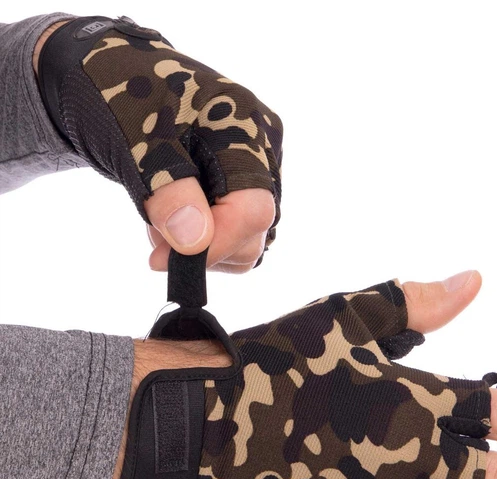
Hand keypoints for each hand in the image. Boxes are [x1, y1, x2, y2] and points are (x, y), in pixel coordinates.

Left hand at [35, 16, 282, 271]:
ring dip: (202, 244)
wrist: (114, 77)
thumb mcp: (134, 139)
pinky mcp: (241, 184)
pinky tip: (173, 217)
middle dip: (204, 245)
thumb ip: (168, 189)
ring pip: (248, 238)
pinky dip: (204, 237)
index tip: (163, 261)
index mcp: (245, 123)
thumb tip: (195, 243)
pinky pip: (235, 231)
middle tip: (153, 236)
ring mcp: (255, 168)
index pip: (254, 206)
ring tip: (158, 220)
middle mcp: (262, 148)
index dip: (215, 243)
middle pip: (256, 229)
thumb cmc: (120, 93)